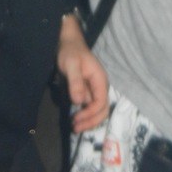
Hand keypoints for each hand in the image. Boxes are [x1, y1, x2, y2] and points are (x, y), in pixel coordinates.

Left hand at [57, 16, 108, 132]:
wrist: (68, 43)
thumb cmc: (70, 52)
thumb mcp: (71, 65)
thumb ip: (75, 82)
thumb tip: (79, 101)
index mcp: (100, 80)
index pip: (101, 102)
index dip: (90, 113)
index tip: (76, 118)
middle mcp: (100, 86)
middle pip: (103, 110)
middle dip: (91, 121)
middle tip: (76, 128)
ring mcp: (95, 89)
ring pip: (98, 110)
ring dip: (89, 120)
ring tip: (75, 125)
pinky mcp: (89, 91)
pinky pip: (91, 106)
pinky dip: (86, 115)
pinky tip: (75, 118)